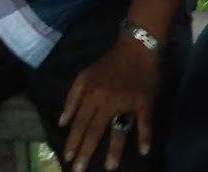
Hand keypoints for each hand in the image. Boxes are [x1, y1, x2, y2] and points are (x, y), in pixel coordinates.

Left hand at [59, 36, 159, 171]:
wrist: (136, 48)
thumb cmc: (109, 63)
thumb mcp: (84, 76)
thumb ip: (71, 98)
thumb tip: (62, 122)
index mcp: (91, 95)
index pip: (79, 123)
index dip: (73, 141)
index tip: (68, 158)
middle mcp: (107, 102)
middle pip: (95, 130)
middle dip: (86, 151)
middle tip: (79, 170)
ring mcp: (127, 103)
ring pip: (119, 128)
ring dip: (114, 148)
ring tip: (110, 166)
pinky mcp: (144, 102)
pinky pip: (144, 121)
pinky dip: (145, 135)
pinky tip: (144, 150)